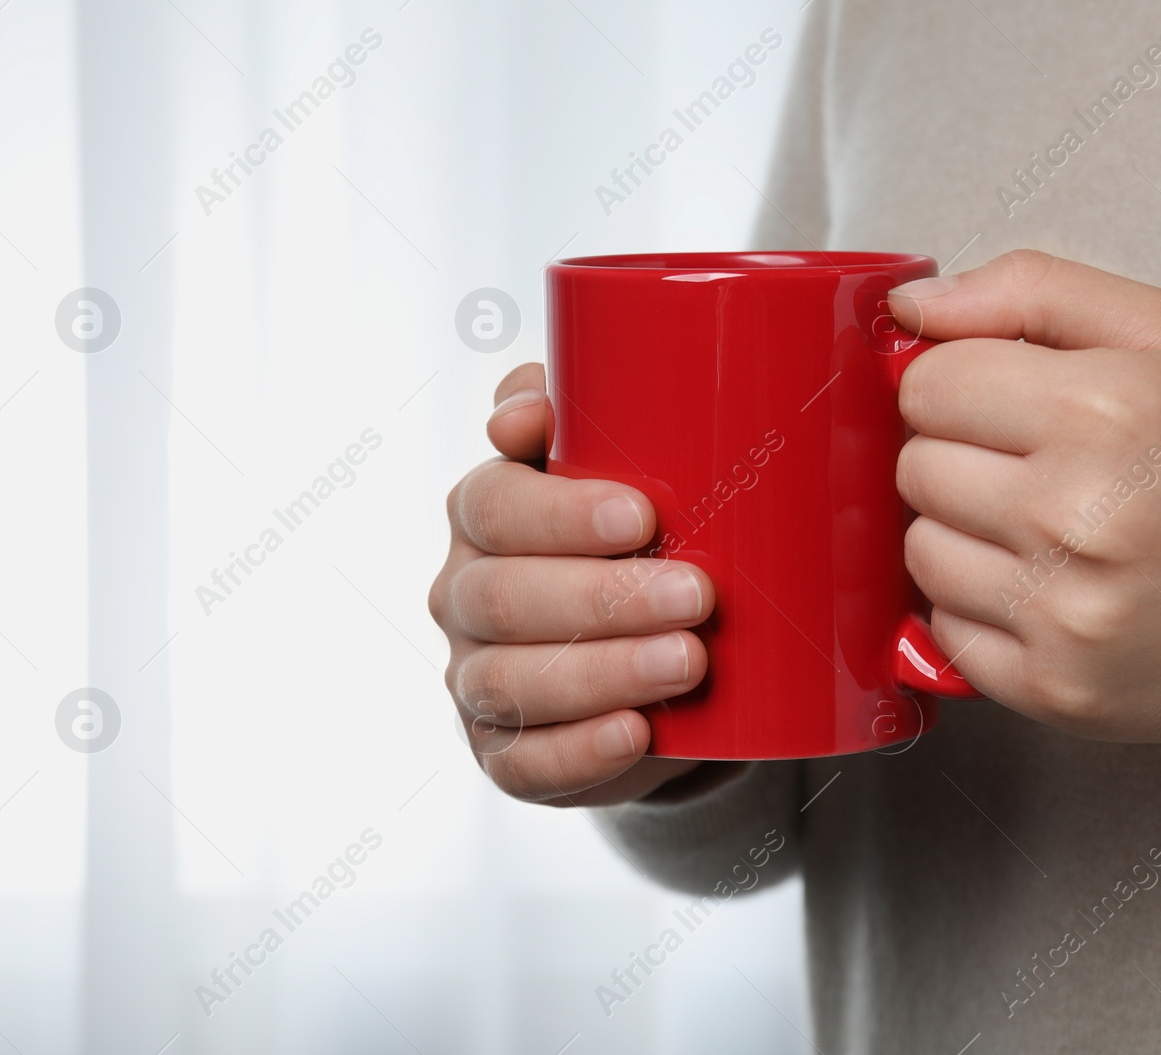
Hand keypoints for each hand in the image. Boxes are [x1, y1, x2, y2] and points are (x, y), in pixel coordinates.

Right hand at [429, 363, 730, 804]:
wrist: (669, 665)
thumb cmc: (650, 544)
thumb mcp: (632, 465)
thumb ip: (592, 410)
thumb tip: (535, 399)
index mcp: (485, 515)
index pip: (493, 504)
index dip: (559, 512)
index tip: (644, 515)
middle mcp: (464, 595)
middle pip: (502, 597)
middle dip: (602, 597)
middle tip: (696, 593)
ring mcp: (477, 679)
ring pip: (511, 683)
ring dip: (603, 672)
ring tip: (688, 661)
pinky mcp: (505, 753)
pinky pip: (524, 762)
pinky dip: (581, 751)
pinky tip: (636, 733)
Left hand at [887, 251, 1160, 742]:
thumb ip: (1030, 290)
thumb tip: (911, 305)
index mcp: (1103, 408)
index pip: (926, 386)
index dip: (953, 385)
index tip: (994, 400)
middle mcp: (1079, 514)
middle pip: (915, 469)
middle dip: (956, 455)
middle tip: (1029, 465)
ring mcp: (1066, 611)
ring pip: (919, 552)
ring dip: (960, 534)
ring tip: (1039, 528)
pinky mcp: (1056, 687)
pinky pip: (942, 631)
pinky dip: (977, 607)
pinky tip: (1042, 587)